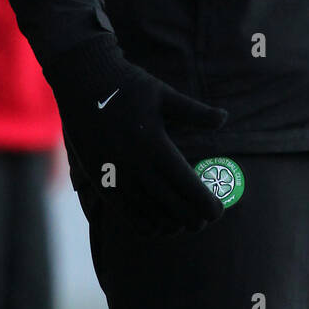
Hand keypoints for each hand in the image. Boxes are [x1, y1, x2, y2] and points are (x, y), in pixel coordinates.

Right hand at [45, 40, 229, 237]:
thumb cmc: (129, 86)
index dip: (206, 205)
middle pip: (173, 208)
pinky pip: (125, 216)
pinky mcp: (101, 181)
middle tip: (207, 218)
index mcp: (156, 146)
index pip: (188, 188)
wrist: (84, 83)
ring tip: (185, 221)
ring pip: (150, 217)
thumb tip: (225, 118)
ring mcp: (116, 177)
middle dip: (194, 219)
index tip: (219, 211)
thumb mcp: (165, 94)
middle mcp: (136, 166)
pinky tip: (158, 223)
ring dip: (172, 224)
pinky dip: (146, 225)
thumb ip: (196, 112)